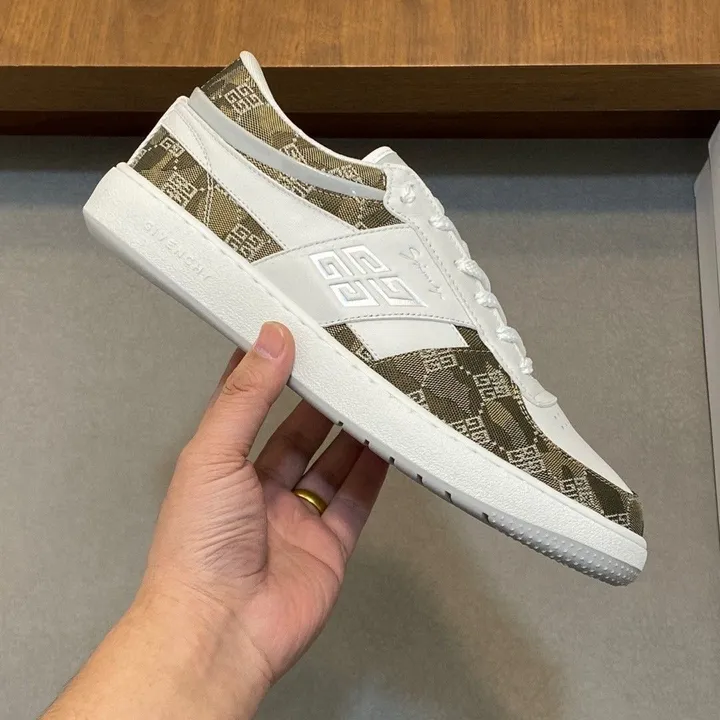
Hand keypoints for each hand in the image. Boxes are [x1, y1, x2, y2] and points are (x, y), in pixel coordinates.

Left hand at [142, 321, 387, 689]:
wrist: (222, 628)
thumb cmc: (197, 549)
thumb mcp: (213, 455)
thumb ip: (246, 397)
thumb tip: (269, 341)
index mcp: (223, 467)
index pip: (250, 407)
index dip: (271, 373)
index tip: (294, 339)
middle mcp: (259, 491)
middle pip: (299, 434)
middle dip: (322, 401)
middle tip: (348, 367)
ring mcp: (296, 518)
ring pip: (332, 463)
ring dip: (353, 432)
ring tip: (375, 395)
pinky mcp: (328, 544)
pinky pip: (356, 500)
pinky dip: (374, 472)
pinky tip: (388, 445)